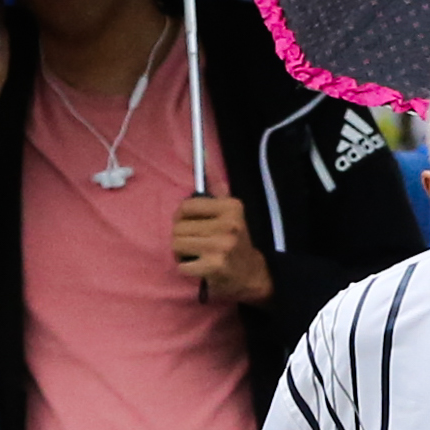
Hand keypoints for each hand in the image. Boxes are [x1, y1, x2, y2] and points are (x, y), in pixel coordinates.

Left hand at [169, 191, 270, 309]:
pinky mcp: (214, 266)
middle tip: (195, 244)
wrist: (252, 275)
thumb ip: (217, 187)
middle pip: (179, 227)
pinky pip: (181, 265)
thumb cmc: (236, 241)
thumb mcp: (231, 212)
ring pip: (177, 244)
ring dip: (181, 253)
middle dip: (182, 237)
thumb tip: (204, 155)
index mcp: (231, 207)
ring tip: (195, 255)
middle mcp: (228, 224)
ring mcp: (221, 246)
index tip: (190, 225)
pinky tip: (198, 267)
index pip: (186, 206)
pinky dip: (186, 268)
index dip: (182, 217)